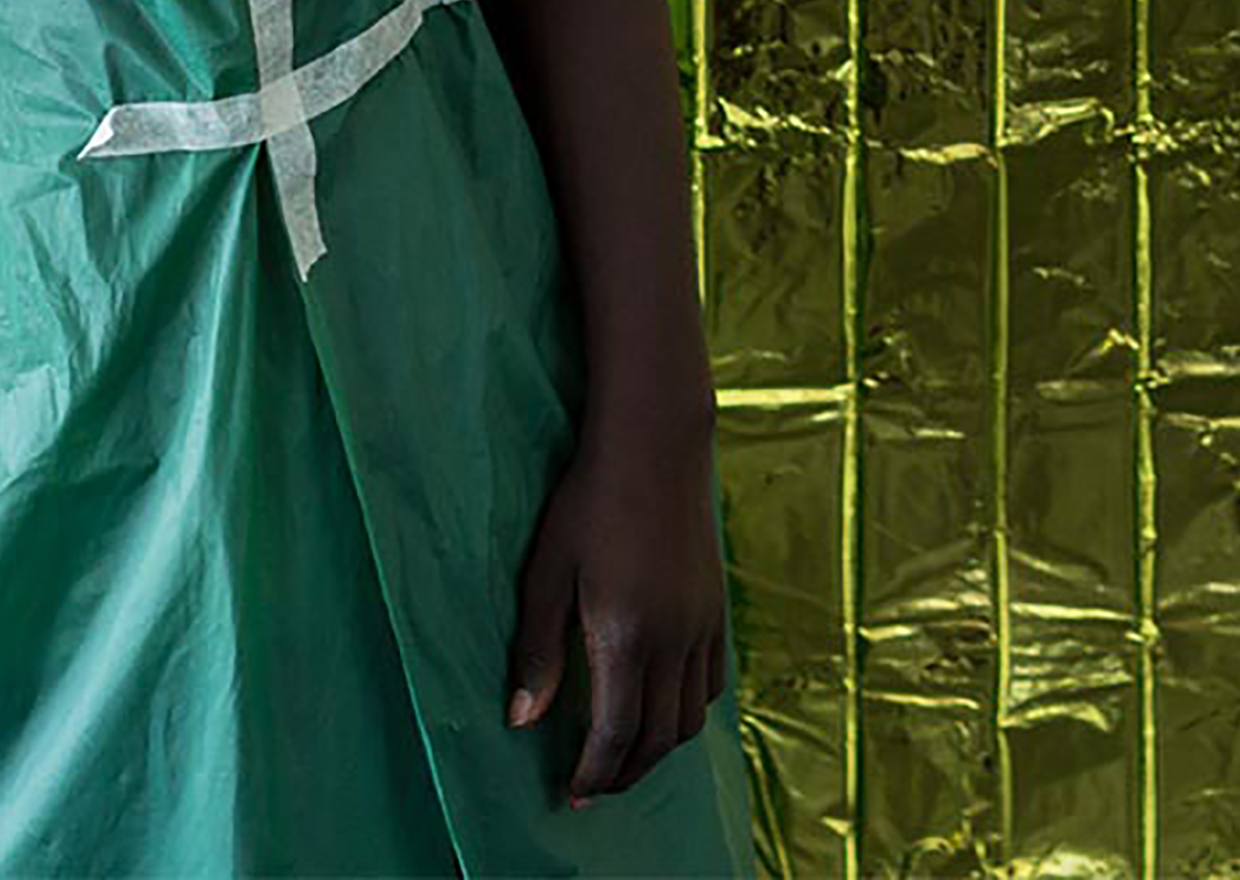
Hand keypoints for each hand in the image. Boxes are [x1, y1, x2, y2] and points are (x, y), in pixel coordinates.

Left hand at [507, 425, 727, 804]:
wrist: (655, 445)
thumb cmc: (589, 502)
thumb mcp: (547, 573)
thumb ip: (538, 651)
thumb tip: (523, 720)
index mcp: (625, 636)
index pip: (614, 734)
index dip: (594, 774)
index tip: (573, 794)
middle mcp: (672, 639)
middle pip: (658, 738)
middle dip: (625, 772)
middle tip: (594, 784)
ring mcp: (701, 624)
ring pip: (690, 716)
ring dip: (658, 747)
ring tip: (625, 754)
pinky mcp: (716, 607)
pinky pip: (712, 681)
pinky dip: (689, 710)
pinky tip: (664, 705)